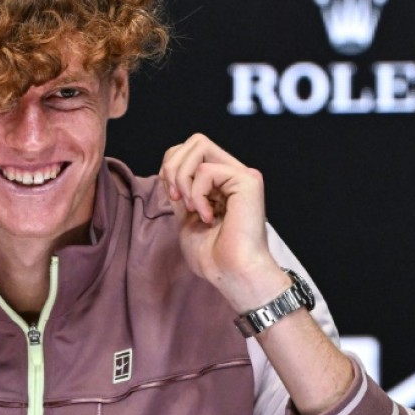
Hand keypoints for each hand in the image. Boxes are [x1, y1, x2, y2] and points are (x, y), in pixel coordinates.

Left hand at [159, 134, 287, 311]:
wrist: (231, 274)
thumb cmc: (212, 255)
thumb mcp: (185, 216)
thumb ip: (180, 191)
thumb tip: (167, 167)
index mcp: (220, 182)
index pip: (187, 151)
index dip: (171, 168)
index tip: (173, 198)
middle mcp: (232, 173)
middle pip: (194, 141)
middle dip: (174, 167)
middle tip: (177, 198)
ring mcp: (241, 175)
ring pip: (198, 146)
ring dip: (183, 178)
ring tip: (192, 207)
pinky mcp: (247, 180)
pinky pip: (206, 169)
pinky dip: (197, 194)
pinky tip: (209, 216)